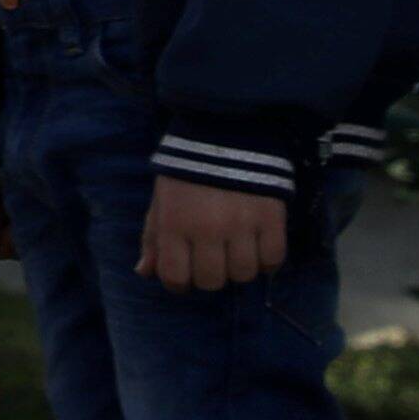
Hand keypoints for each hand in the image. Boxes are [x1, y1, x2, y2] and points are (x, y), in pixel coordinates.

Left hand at [142, 178, 293, 293]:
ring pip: (244, 274)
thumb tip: (145, 272)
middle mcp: (207, 230)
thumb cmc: (186, 174)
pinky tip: (257, 247)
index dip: (178, 283)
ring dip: (238, 267)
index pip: (175, 276)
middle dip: (209, 275)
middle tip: (211, 259)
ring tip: (235, 250)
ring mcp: (242, 226)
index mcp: (174, 224)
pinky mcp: (271, 219)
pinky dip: (266, 261)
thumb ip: (152, 238)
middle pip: (212, 281)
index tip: (184, 275)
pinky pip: (273, 260)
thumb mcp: (161, 201)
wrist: (224, 136)